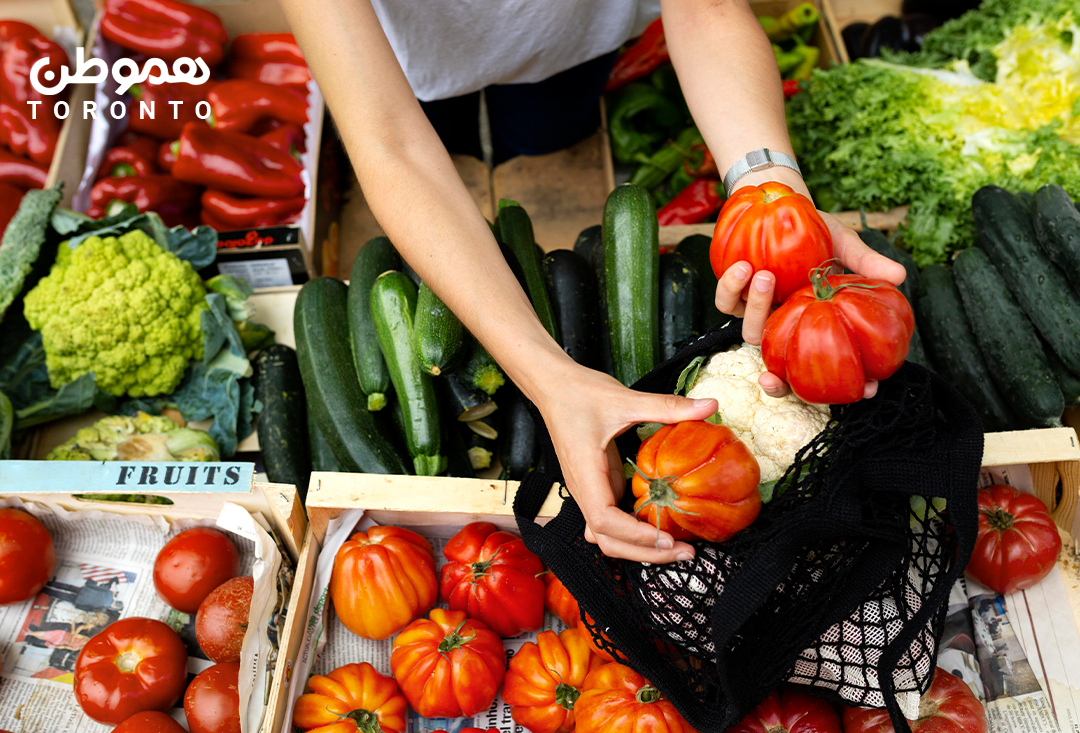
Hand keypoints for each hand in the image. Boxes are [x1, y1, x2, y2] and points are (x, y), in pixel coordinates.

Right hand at [531, 362, 717, 563]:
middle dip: (645, 553)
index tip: (666, 537)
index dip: (634, 535)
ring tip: (676, 548)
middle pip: (607, 541)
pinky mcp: (596, 487)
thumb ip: (666, 405)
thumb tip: (710, 405)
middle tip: (686, 553)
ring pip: (607, 537)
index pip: (604, 521)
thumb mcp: (626, 399)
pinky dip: (633, 533)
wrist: (553, 388)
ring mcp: (589, 491)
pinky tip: (659, 527)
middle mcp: (584, 490)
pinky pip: (611, 522)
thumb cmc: (580, 393)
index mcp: (585, 473)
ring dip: (639, 548)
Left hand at [714, 210, 906, 398]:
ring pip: (751, 334)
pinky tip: (743, 266)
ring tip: (766, 275)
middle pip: (781, 368)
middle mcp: (787, 325)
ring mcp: (759, 314)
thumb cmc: (817, 231)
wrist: (781, 208)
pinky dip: (731, 287)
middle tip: (775, 377)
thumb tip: (901, 275)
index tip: (866, 391)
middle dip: (778, 381)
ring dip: (758, 309)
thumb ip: (866, 263)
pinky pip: (726, 302)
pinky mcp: (734, 296)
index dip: (840, 389)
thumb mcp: (845, 246)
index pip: (825, 367)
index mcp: (814, 323)